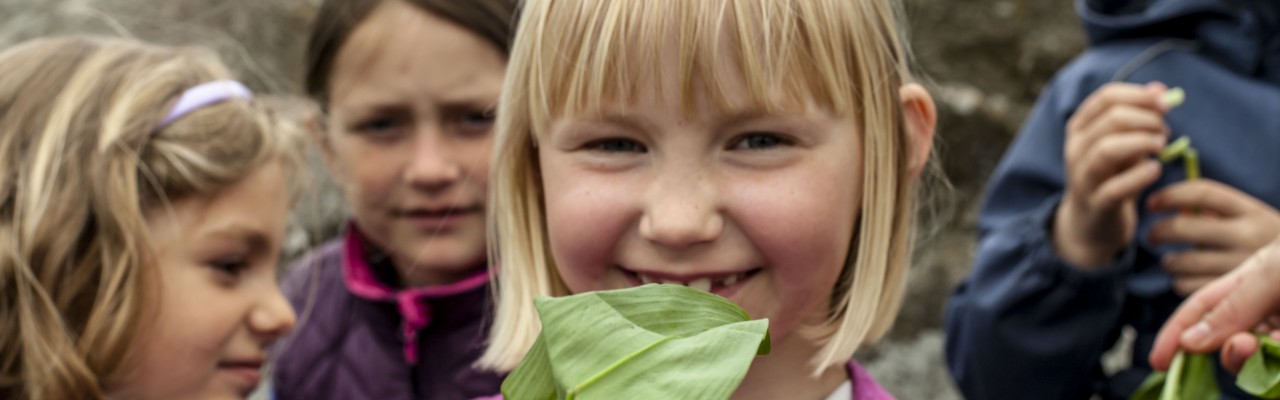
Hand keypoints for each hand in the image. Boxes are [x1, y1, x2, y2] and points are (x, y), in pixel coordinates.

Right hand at [1054, 82, 1169, 268]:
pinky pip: (1116, 188)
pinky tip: (1156, 170)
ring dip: (1143, 142)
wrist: (1090, 224)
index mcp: (1080, 128)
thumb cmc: (1110, 176)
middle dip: (1147, 120)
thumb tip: (1160, 89)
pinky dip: (1140, 176)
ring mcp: (1083, 177)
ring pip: (1108, 149)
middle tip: (1165, 131)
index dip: (1139, 95)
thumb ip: (1138, 116)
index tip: (1165, 102)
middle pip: (1111, 119)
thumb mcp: (1121, 143)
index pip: (1107, 97)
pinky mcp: (1096, 204)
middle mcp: (1076, 149)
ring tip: (1162, 146)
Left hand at [1147, 180, 1279, 294]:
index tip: (1151, 203)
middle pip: (1183, 227)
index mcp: (1253, 211)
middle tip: (1152, 237)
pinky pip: (1188, 286)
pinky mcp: (1234, 295)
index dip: (1170, 195)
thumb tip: (1177, 210)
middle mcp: (1249, 236)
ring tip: (1171, 262)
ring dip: (1168, 262)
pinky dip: (1178, 282)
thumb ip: (1217, 213)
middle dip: (1158, 232)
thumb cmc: (1265, 245)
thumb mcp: (1252, 221)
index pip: (1202, 192)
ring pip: (1182, 261)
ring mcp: (1241, 266)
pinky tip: (1185, 280)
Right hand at [1150, 241, 1279, 372]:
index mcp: (1246, 285)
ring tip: (1278, 341)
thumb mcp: (1271, 272)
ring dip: (1253, 358)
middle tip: (1243, 347)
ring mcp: (1276, 331)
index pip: (1199, 310)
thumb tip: (1188, 341)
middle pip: (1222, 340)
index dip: (1175, 334)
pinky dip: (1275, 366)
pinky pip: (1274, 370)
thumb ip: (1233, 306)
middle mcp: (1260, 311)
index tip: (1158, 361)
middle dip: (1226, 349)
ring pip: (1249, 360)